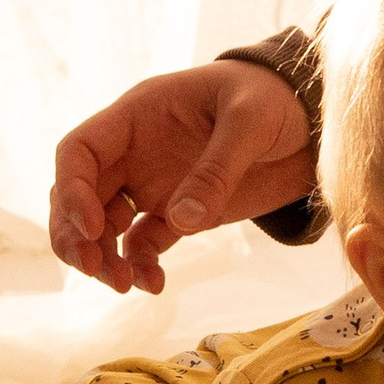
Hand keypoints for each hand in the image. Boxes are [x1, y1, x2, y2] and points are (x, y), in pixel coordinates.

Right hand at [50, 60, 315, 290]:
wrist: (310, 120)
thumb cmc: (275, 98)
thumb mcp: (250, 120)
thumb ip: (217, 167)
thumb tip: (181, 221)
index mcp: (138, 115)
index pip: (79, 151)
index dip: (73, 190)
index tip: (92, 228)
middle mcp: (135, 152)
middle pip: (80, 195)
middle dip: (75, 235)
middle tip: (94, 269)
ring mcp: (152, 183)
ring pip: (103, 227)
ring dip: (103, 257)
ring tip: (125, 284)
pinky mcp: (177, 213)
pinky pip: (142, 244)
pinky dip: (140, 266)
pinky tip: (154, 285)